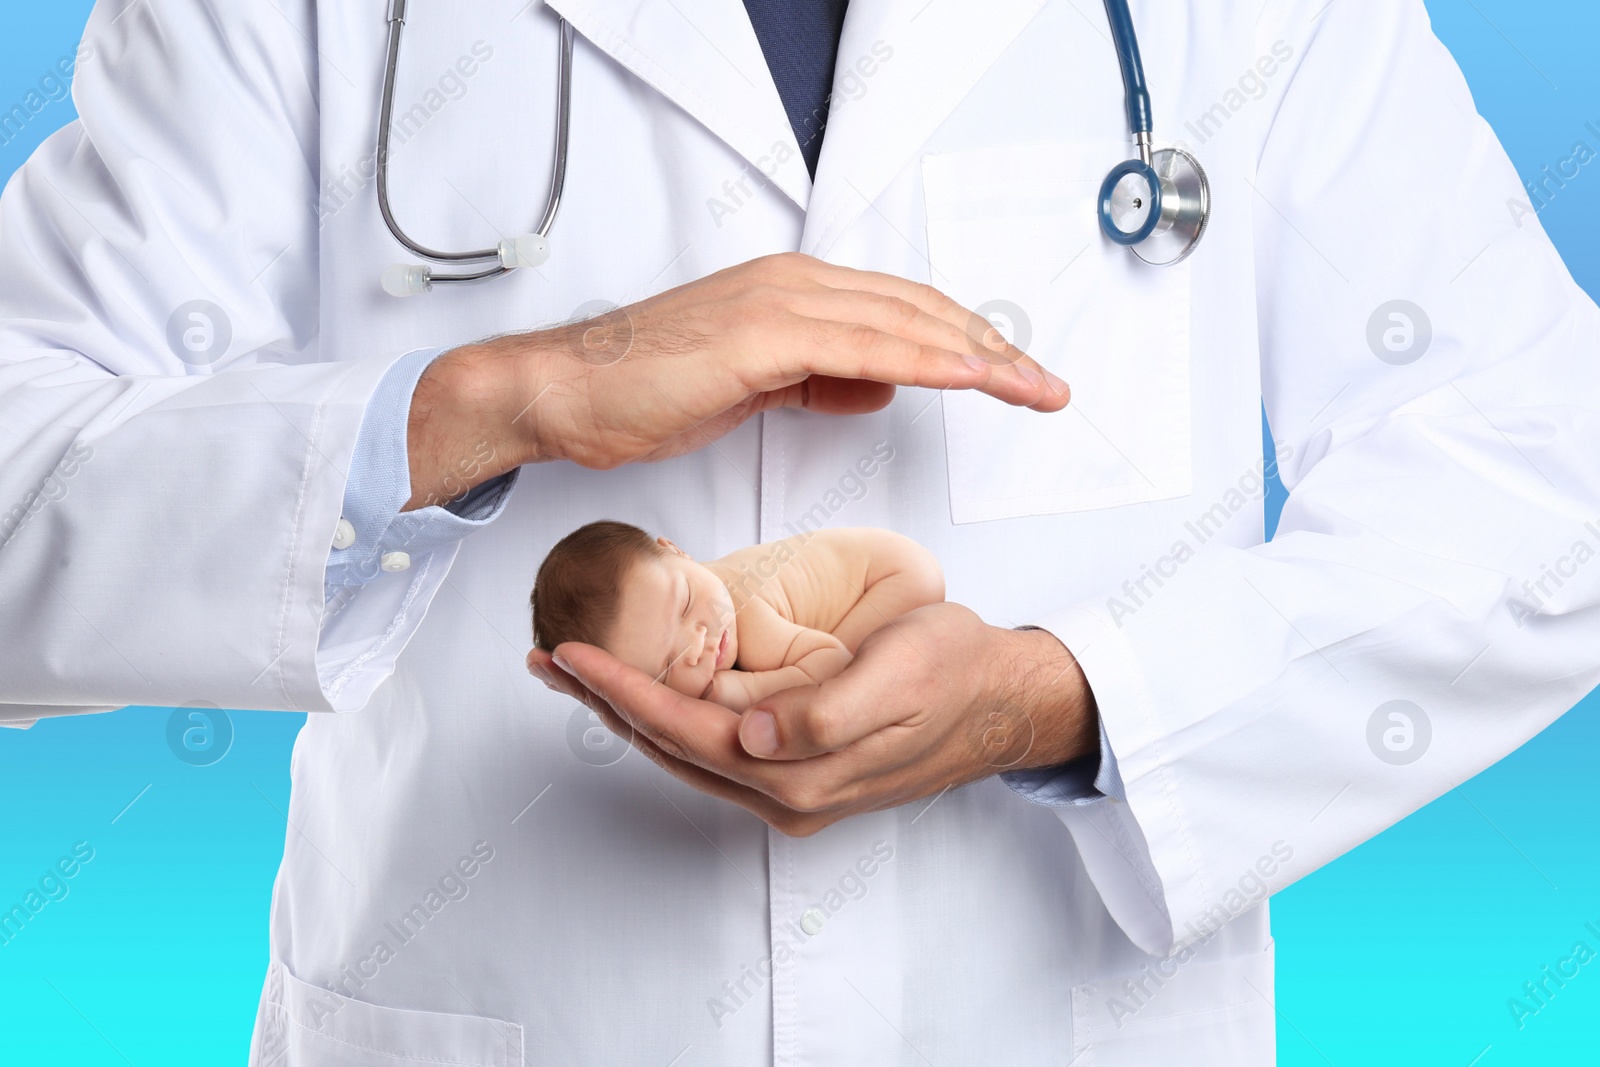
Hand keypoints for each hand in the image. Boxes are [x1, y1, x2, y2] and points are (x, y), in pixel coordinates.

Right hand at [404, 253, 1069, 506]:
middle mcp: (795, 285)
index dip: (968, 343)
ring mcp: (779, 304)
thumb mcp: (753, 388)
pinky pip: (862, 346)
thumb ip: (819, 380)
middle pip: (921, 312)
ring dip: (979, 355)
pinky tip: (968, 377)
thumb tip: (879, 388)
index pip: (904, 314)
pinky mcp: (760, 335)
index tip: (1016, 377)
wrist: (564, 393)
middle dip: (994, 350)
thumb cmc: (643, 391)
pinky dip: (924, 360)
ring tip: (1030, 387)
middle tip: (1048, 386)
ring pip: (905, 323)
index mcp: (794, 295)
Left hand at [527, 602, 1097, 835]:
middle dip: (606, 703)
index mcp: (804, 775)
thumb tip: (755, 736)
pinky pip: (713, 750)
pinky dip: (669, 718)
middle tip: (549, 660)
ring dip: (629, 712)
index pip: (689, 733)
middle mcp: (787, 794)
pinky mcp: (798, 773)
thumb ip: (829, 713)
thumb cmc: (955, 670)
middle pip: (672, 749)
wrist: (1003, 698)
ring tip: (579, 672)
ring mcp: (790, 790)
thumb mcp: (902, 677)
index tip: (574, 654)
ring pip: (685, 753)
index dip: (625, 692)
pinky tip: (650, 691)